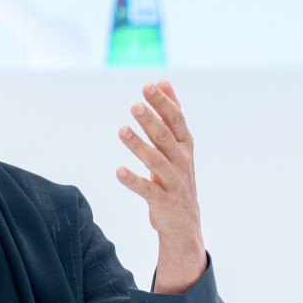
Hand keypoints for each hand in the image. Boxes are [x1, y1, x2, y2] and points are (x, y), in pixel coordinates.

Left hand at [115, 81, 205, 292]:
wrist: (185, 221)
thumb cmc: (176, 175)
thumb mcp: (178, 144)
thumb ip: (170, 114)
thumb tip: (163, 81)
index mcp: (185, 146)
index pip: (176, 120)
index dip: (164, 103)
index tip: (150, 85)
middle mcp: (182, 162)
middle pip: (165, 137)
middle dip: (151, 120)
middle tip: (135, 104)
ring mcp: (174, 182)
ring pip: (156, 161)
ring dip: (138, 145)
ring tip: (122, 131)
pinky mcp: (163, 201)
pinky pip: (146, 189)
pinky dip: (132, 180)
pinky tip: (117, 171)